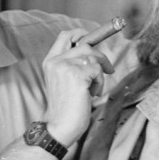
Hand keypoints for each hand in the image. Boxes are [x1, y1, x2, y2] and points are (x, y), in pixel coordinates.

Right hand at [42, 29, 114, 146]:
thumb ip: (72, 64)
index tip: (93, 39)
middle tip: (108, 68)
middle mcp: (56, 61)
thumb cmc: (65, 107)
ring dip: (99, 73)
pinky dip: (100, 83)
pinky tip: (92, 94)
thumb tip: (94, 52)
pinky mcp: (77, 76)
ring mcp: (65, 67)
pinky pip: (98, 71)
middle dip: (100, 56)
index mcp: (50, 61)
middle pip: (84, 45)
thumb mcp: (64, 80)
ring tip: (94, 89)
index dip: (81, 33)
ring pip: (93, 57)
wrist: (59, 126)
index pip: (65, 36)